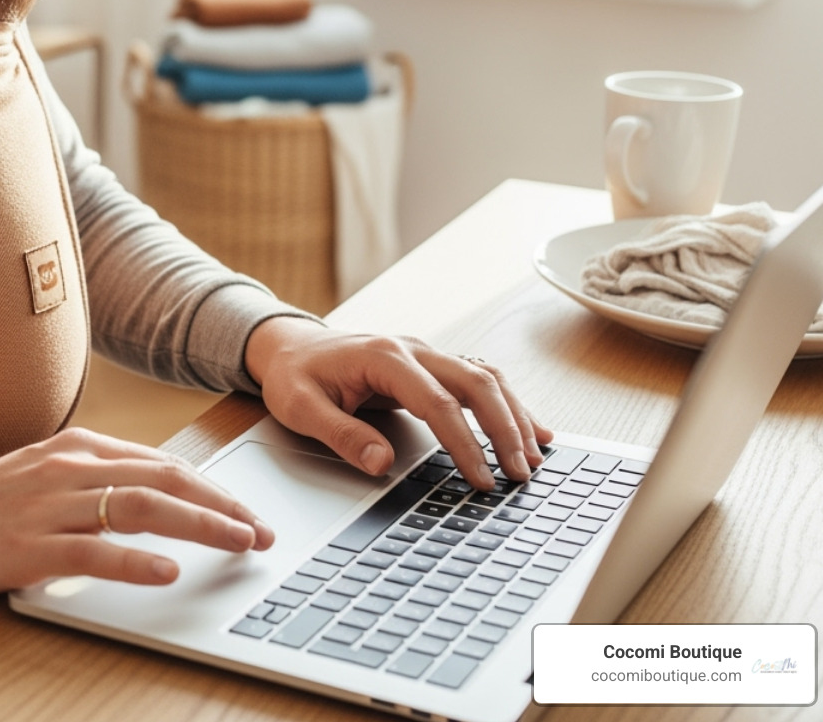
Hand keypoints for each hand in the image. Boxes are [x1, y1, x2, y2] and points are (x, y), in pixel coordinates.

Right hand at [0, 428, 275, 602]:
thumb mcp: (45, 477)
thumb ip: (96, 481)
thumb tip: (158, 497)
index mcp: (76, 447)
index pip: (163, 462)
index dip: (213, 488)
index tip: (248, 511)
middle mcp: (68, 466)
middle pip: (164, 478)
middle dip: (222, 505)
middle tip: (261, 530)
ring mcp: (48, 504)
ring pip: (140, 505)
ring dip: (198, 524)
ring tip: (238, 542)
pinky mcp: (27, 544)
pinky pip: (92, 549)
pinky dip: (135, 559)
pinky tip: (168, 570)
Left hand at [245, 317, 552, 488]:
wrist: (288, 346)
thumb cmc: (294, 375)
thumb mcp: (301, 408)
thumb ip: (341, 434)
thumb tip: (382, 463)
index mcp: (383, 358)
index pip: (438, 403)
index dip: (464, 443)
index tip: (481, 478)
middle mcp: (413, 350)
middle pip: (476, 383)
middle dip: (504, 429)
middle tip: (520, 473)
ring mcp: (424, 354)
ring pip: (485, 378)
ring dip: (513, 415)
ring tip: (534, 456)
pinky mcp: (429, 365)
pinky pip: (477, 380)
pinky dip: (506, 403)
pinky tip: (528, 428)